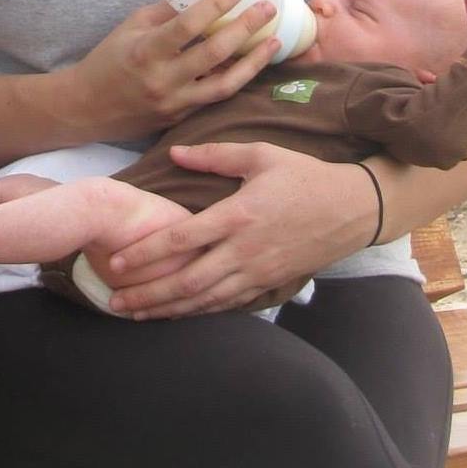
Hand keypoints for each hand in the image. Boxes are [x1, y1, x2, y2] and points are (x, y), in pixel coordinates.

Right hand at [72, 0, 282, 139]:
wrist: (86, 108)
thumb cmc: (108, 60)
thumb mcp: (131, 27)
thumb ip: (165, 12)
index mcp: (146, 51)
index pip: (188, 25)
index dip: (216, 5)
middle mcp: (163, 80)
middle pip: (214, 54)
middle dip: (246, 28)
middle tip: (267, 8)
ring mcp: (175, 103)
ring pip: (225, 85)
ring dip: (254, 62)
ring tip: (275, 41)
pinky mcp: (182, 117)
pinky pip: (216, 97)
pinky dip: (238, 79)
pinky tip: (253, 63)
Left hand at [104, 143, 377, 318]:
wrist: (353, 208)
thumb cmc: (304, 176)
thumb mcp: (261, 154)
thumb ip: (214, 156)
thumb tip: (173, 152)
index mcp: (238, 214)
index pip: (182, 239)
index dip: (146, 254)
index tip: (117, 262)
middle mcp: (244, 249)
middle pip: (186, 281)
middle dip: (147, 294)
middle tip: (113, 302)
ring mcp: (257, 272)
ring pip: (204, 300)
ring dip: (167, 310)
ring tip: (135, 314)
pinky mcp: (269, 284)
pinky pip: (227, 305)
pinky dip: (198, 313)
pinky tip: (177, 315)